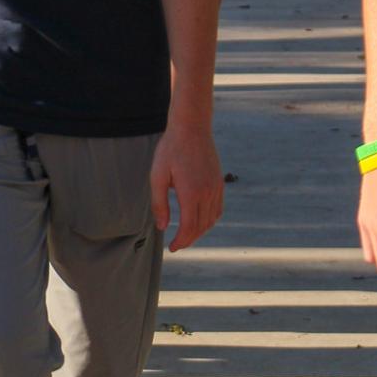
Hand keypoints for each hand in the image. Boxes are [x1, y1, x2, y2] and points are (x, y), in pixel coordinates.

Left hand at [150, 122, 222, 251]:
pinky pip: (218, 209)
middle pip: (201, 227)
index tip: (172, 248)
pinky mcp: (219, 182)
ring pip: (211, 220)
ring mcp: (216, 188)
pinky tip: (200, 221)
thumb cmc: (171, 150)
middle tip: (177, 245)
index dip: (181, 241)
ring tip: (186, 236)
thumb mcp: (157, 176)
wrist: (192, 128)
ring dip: (200, 231)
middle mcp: (207, 193)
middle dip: (189, 240)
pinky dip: (209, 220)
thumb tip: (162, 227)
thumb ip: (159, 203)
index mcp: (191, 193)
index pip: (188, 227)